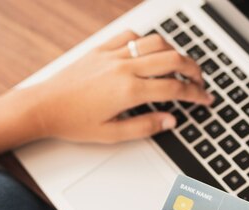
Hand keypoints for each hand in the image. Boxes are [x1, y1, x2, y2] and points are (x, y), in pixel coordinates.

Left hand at [31, 31, 212, 142]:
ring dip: (174, 52)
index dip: (196, 94)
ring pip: (156, 42)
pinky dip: (146, 41)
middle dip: (194, 70)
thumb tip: (170, 121)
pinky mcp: (101, 49)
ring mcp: (112, 55)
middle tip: (200, 81)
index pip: (174, 89)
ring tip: (179, 66)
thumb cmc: (72, 122)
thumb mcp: (111, 134)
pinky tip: (149, 52)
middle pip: (173, 59)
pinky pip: (131, 36)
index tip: (205, 99)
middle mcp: (123, 68)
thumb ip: (144, 127)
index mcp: (128, 91)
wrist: (43, 106)